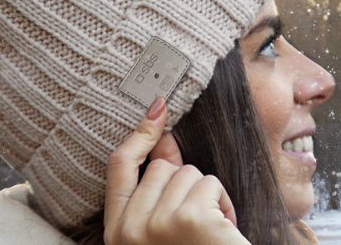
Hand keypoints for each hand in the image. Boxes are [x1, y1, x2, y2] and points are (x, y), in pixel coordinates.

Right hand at [103, 97, 249, 244]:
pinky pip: (210, 184)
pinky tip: (223, 231)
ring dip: (208, 197)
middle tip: (196, 223)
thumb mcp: (164, 230)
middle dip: (187, 184)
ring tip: (210, 232)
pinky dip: (224, 204)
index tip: (158, 109)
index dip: (138, 134)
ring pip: (189, 173)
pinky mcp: (189, 218)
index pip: (119, 168)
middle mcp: (129, 229)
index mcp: (116, 234)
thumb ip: (157, 190)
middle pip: (162, 166)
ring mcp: (157, 223)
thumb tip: (164, 140)